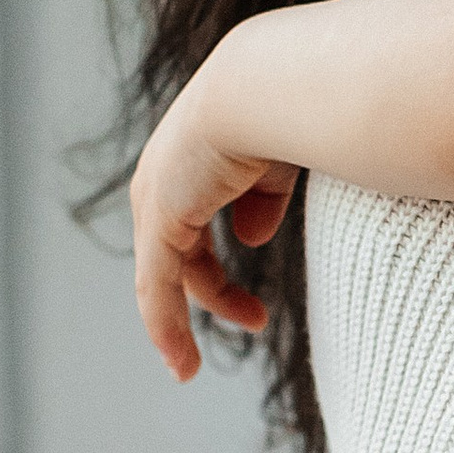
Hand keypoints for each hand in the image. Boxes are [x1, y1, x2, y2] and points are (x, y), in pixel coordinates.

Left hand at [129, 65, 294, 379]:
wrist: (273, 86)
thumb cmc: (297, 107)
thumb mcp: (284, 156)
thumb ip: (265, 195)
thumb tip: (251, 236)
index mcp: (195, 153)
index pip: (194, 217)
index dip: (220, 258)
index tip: (254, 297)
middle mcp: (164, 173)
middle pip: (179, 248)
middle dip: (213, 288)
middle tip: (255, 321)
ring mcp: (157, 197)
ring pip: (165, 274)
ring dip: (189, 317)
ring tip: (222, 349)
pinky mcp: (160, 221)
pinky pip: (158, 289)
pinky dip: (167, 329)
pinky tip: (183, 366)